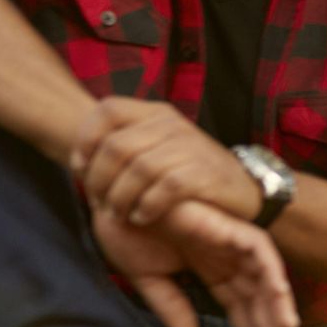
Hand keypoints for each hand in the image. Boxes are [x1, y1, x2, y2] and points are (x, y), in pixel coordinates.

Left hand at [72, 97, 261, 226]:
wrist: (247, 190)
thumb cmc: (194, 174)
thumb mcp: (162, 147)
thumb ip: (128, 146)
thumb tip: (80, 162)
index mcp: (157, 113)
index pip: (108, 110)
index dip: (85, 138)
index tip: (80, 168)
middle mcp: (172, 125)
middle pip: (116, 145)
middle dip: (99, 180)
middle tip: (99, 203)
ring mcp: (191, 148)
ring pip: (138, 168)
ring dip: (120, 197)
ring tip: (119, 214)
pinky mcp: (205, 174)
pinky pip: (165, 187)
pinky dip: (147, 205)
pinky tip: (142, 217)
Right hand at [92, 199, 299, 326]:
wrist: (114, 200)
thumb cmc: (127, 230)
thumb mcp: (148, 277)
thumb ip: (170, 305)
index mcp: (209, 268)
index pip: (238, 305)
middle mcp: (225, 256)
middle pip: (255, 296)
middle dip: (264, 326)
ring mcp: (229, 241)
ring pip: (264, 276)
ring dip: (275, 304)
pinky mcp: (229, 226)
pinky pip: (260, 249)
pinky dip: (271, 271)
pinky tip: (278, 296)